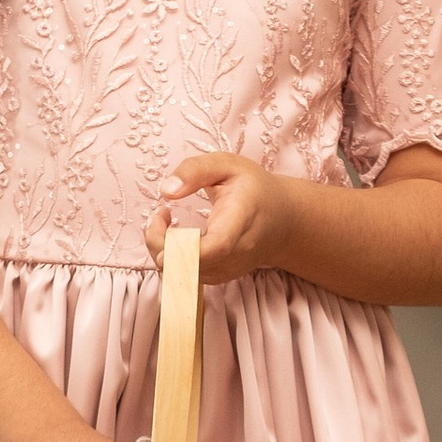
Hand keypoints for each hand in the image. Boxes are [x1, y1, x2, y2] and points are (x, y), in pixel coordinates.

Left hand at [144, 151, 297, 285]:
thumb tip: (166, 190)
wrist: (282, 220)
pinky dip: (170, 258)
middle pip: (192, 265)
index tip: (163, 241)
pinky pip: (185, 275)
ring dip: (162, 250)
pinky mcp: (219, 277)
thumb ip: (195, 170)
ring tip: (166, 220)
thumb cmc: (253, 189)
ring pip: (182, 274)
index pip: (218, 245)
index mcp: (241, 218)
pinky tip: (175, 236)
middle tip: (159, 214)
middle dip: (160, 244)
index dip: (186, 252)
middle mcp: (238, 251)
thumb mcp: (227, 165)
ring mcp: (229, 268)